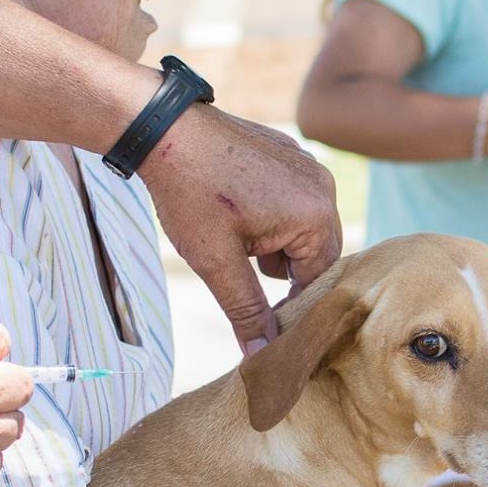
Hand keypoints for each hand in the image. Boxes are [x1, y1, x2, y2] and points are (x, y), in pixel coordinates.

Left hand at [143, 104, 341, 353]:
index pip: (316, 281)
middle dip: (278, 271)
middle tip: (236, 272)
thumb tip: (261, 355)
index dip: (287, 306)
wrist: (164, 131)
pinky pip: (291, 200)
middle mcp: (323, 187)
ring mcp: (308, 166)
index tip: (258, 319)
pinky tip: (232, 214)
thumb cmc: (190, 195)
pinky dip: (268, 217)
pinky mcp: (289, 154)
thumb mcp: (216, 262)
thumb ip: (245, 310)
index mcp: (315, 215)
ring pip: (301, 228)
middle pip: (314, 255)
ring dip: (272, 245)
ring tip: (230, 237)